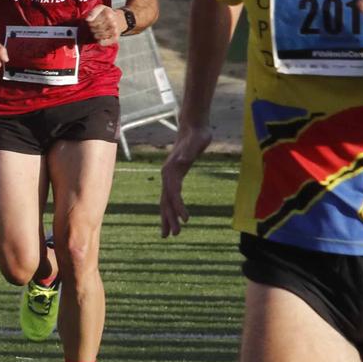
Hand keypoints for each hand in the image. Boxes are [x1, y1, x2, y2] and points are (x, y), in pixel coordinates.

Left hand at [84, 4, 124, 45]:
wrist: (121, 19)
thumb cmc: (108, 14)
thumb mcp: (101, 8)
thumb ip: (93, 12)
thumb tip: (88, 20)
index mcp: (108, 14)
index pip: (92, 22)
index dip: (89, 23)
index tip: (91, 22)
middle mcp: (112, 22)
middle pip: (95, 29)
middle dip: (92, 29)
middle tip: (94, 27)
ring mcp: (115, 30)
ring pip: (98, 36)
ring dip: (95, 35)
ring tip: (97, 32)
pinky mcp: (116, 38)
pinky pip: (104, 42)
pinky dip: (100, 42)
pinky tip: (100, 39)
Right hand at [159, 122, 214, 237]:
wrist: (193, 126)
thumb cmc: (197, 134)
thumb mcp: (197, 142)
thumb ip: (189, 151)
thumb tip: (183, 159)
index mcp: (171, 169)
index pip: (173, 193)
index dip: (178, 207)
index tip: (186, 220)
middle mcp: (167, 175)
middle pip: (165, 201)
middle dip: (169, 218)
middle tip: (174, 235)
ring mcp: (169, 176)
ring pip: (165, 201)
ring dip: (167, 218)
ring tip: (169, 234)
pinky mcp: (175, 176)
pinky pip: (170, 197)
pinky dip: (172, 209)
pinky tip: (175, 217)